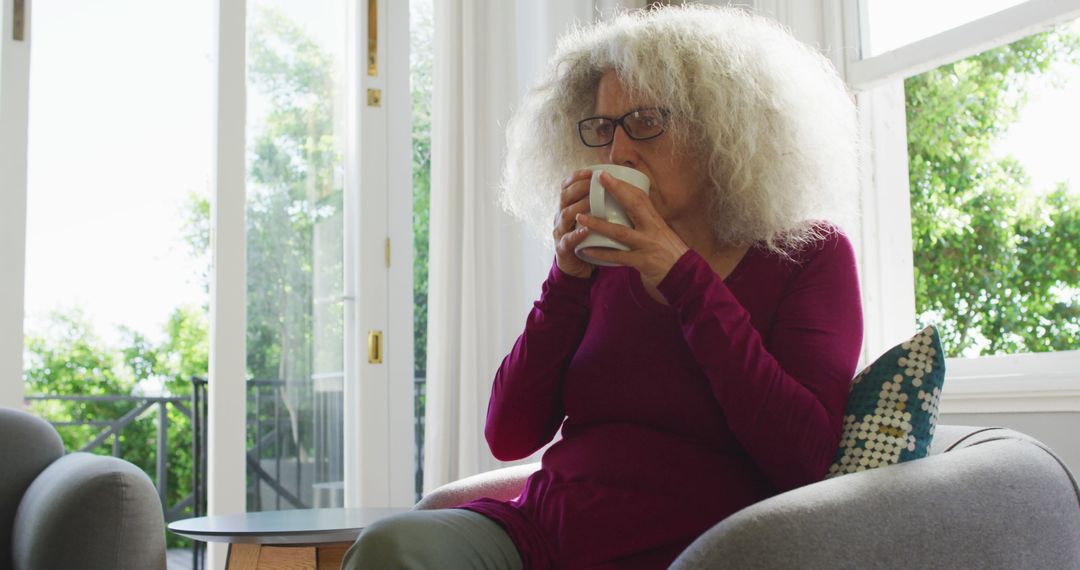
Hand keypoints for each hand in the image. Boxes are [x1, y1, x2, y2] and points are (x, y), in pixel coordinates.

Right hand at [553, 170, 596, 278]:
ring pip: (566, 214)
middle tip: (594, 183)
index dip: (577, 176)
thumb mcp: (593, 218)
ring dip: (580, 207)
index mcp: (568, 206)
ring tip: (592, 202)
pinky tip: (586, 230)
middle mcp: (561, 216)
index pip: (567, 185)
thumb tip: (622, 184)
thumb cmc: (590, 239)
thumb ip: (600, 203)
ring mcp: (560, 232)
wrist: (579, 267)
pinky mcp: (563, 249)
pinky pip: (567, 240)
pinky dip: (576, 234)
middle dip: (580, 187)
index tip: (591, 171)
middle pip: (565, 196)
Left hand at [575, 171, 689, 289]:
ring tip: (581, 217)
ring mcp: (647, 245)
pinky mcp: (643, 262)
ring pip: (620, 232)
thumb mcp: (660, 233)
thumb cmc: (670, 253)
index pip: (641, 197)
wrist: (685, 276)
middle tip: (598, 179)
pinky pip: (618, 257)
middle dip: (616, 191)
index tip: (607, 175)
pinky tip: (587, 249)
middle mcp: (652, 229)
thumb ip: (645, 222)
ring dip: (599, 224)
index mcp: (655, 220)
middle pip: (634, 205)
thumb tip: (628, 210)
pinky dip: (602, 253)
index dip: (624, 185)